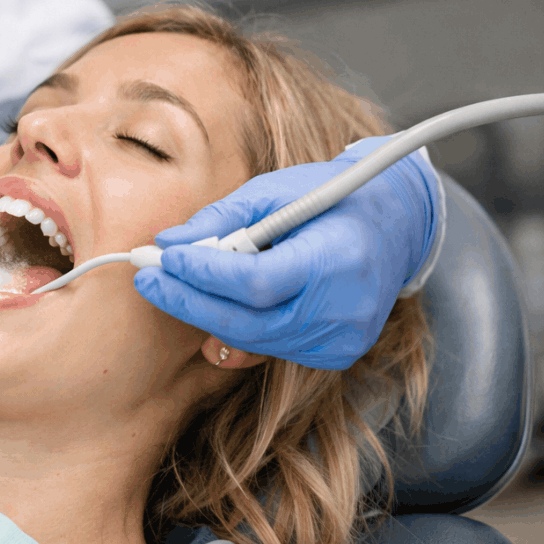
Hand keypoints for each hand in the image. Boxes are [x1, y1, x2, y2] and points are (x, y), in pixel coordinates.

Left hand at [134, 137, 438, 369]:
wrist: (397, 224)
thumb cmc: (334, 196)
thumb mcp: (278, 190)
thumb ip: (222, 218)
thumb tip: (167, 241)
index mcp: (337, 259)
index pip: (257, 281)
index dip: (203, 273)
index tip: (162, 257)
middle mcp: (344, 310)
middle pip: (248, 321)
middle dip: (188, 300)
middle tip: (146, 276)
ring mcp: (342, 339)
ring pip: (254, 340)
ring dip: (204, 314)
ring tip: (168, 285)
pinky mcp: (335, 354)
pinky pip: (270, 347)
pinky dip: (235, 327)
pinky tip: (207, 306)